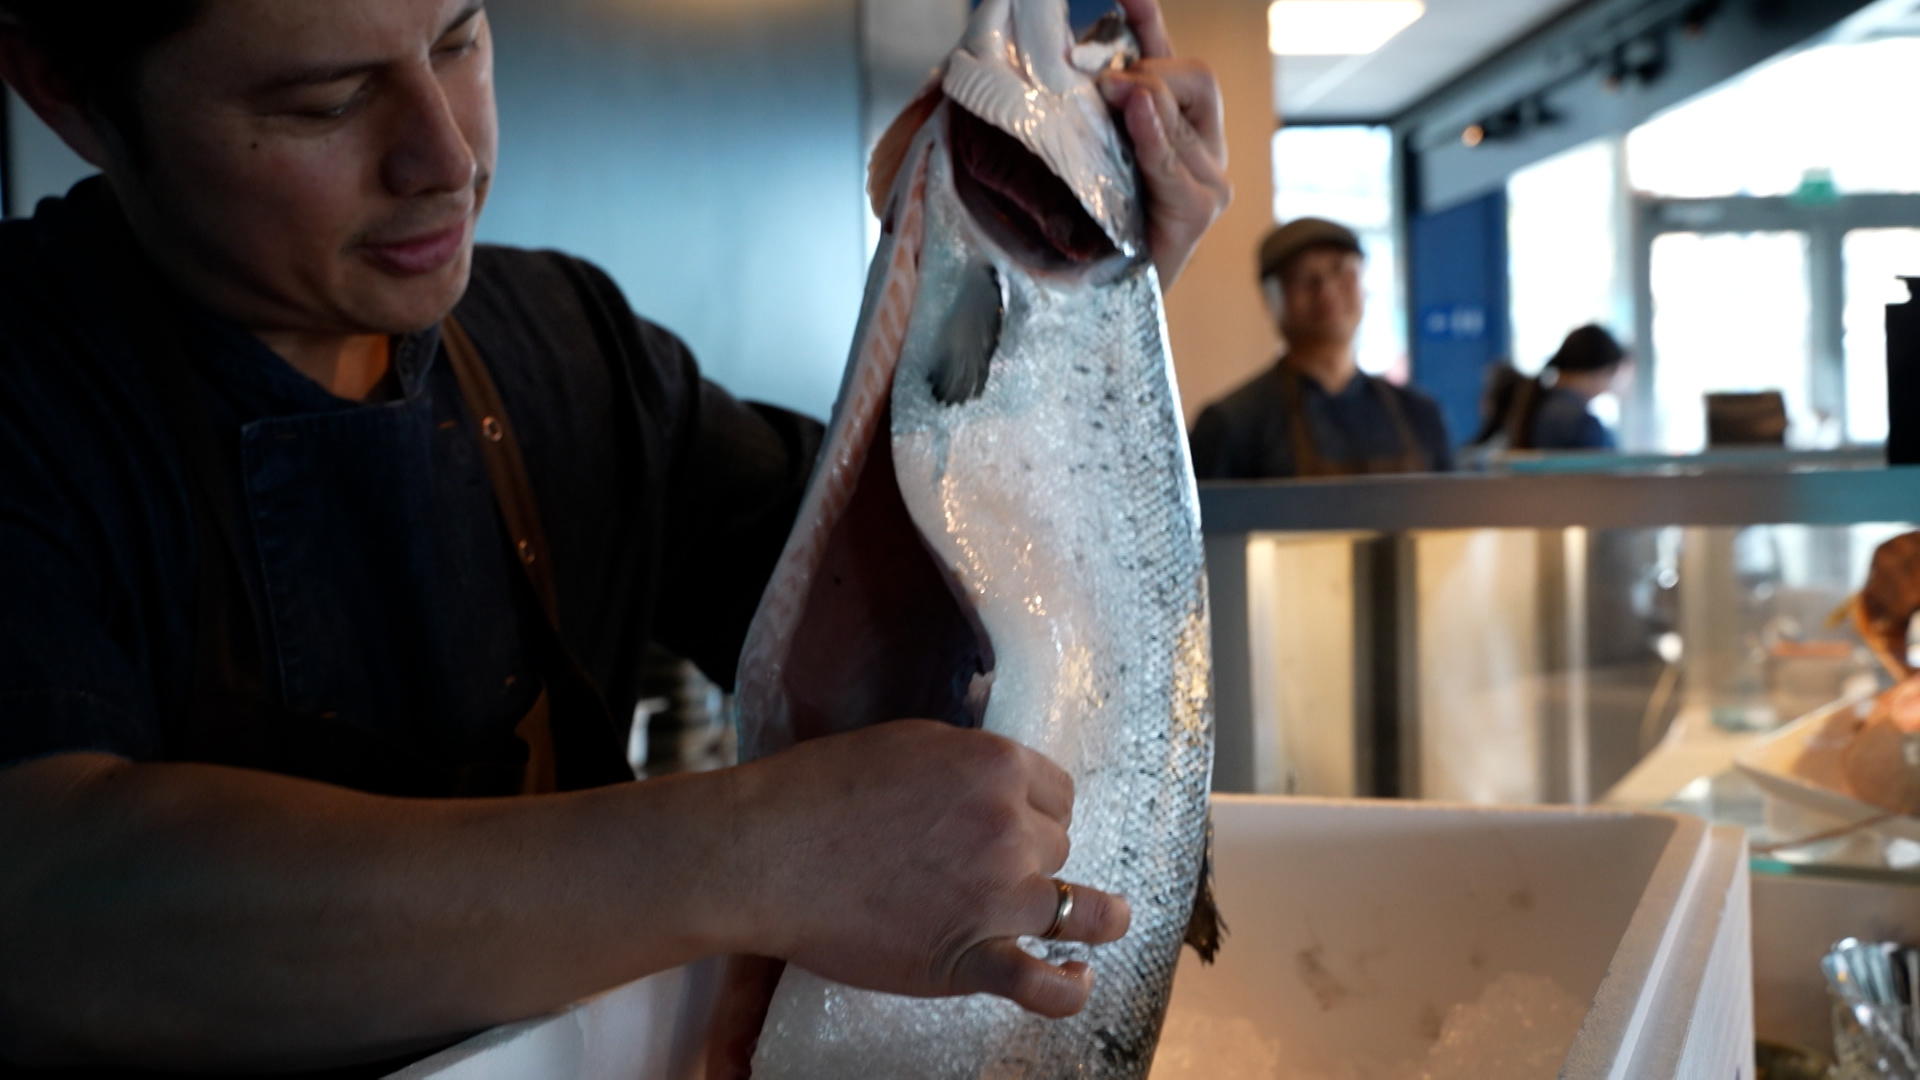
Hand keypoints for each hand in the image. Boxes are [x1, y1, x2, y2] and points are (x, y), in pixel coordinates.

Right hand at [725, 722, 1129, 1016]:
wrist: (766, 851)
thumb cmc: (820, 791)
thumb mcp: (910, 744)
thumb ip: (966, 765)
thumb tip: (994, 781)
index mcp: (996, 765)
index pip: (1057, 793)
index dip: (1038, 811)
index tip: (1019, 824)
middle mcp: (1009, 827)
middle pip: (1055, 846)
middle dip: (1029, 855)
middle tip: (980, 866)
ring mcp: (995, 895)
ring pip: (1070, 905)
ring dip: (1085, 914)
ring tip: (1104, 922)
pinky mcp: (968, 957)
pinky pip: (1042, 982)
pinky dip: (1068, 988)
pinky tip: (1076, 979)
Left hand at [1097, 0, 1231, 290]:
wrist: (1099, 304)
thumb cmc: (1089, 232)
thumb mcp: (1088, 156)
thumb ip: (1092, 109)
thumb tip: (1063, 52)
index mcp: (1182, 131)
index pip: (1176, 61)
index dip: (1152, 24)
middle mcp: (1205, 151)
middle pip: (1193, 78)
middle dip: (1148, 71)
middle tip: (1102, 87)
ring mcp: (1208, 183)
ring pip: (1180, 114)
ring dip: (1141, 98)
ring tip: (1110, 94)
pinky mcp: (1196, 214)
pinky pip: (1173, 165)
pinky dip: (1153, 136)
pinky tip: (1136, 113)